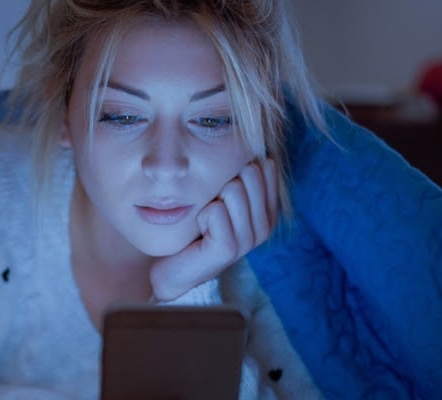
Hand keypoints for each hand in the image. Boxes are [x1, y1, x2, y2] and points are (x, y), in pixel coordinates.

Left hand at [149, 158, 278, 300]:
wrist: (173, 267)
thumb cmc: (196, 226)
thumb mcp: (220, 194)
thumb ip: (238, 171)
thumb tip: (249, 140)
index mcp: (268, 209)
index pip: (266, 166)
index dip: (237, 168)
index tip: (223, 190)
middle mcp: (265, 225)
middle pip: (250, 173)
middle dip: (222, 182)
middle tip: (212, 207)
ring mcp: (249, 239)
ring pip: (233, 190)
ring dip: (210, 200)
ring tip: (206, 220)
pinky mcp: (229, 249)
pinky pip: (215, 211)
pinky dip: (201, 215)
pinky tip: (200, 230)